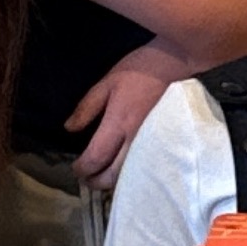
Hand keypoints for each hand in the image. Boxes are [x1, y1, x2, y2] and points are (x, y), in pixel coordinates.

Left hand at [65, 41, 199, 185]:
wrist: (177, 64)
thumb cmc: (140, 70)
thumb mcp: (107, 82)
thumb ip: (87, 107)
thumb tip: (69, 129)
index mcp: (119, 123)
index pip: (95, 158)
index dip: (81, 168)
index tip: (75, 167)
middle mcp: (136, 140)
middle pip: (112, 176)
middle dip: (95, 181)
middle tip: (86, 177)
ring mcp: (153, 144)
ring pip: (131, 176)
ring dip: (113, 181)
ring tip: (103, 174)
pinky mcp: (165, 144)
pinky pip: (145, 168)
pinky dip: (131, 174)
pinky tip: (125, 169)